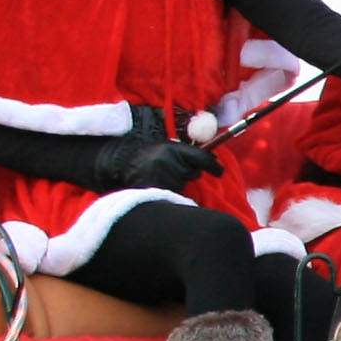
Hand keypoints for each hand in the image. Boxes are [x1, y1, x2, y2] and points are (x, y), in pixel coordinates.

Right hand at [88, 132, 211, 191]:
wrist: (121, 165)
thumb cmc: (147, 156)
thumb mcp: (166, 147)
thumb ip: (186, 152)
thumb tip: (214, 160)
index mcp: (171, 147)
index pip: (200, 157)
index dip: (213, 165)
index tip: (220, 171)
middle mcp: (167, 160)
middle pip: (192, 172)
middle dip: (188, 172)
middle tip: (172, 169)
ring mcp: (161, 176)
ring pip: (183, 183)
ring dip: (177, 182)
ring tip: (161, 176)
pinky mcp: (156, 189)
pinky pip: (174, 193)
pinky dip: (170, 191)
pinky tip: (159, 185)